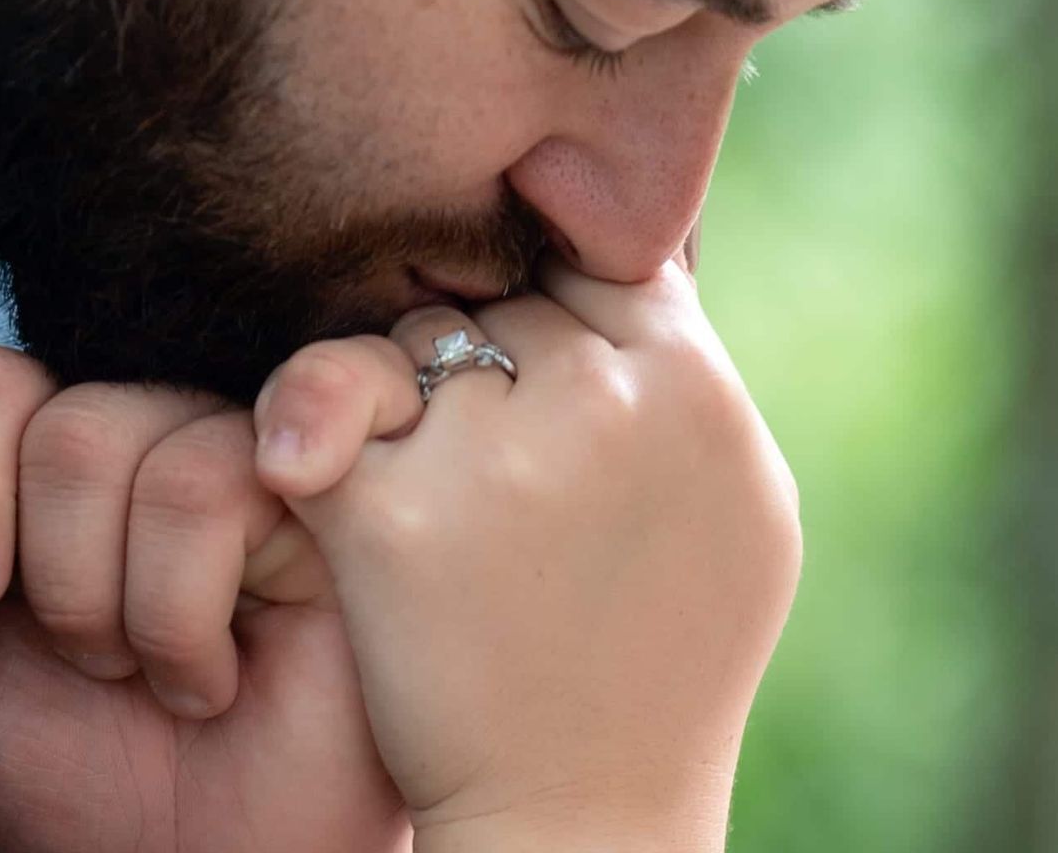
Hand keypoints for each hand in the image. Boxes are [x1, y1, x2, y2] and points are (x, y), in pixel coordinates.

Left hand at [0, 346, 411, 852]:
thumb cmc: (78, 775)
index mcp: (57, 463)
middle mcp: (157, 439)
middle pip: (64, 421)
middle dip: (52, 579)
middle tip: (94, 667)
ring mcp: (250, 459)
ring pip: (137, 445)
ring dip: (114, 604)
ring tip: (154, 674)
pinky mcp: (325, 498)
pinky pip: (217, 483)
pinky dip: (181, 612)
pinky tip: (218, 676)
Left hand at [256, 258, 803, 851]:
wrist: (588, 810)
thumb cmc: (672, 662)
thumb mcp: (745, 505)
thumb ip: (699, 381)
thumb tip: (650, 259)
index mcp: (695, 387)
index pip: (603, 266)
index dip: (564, 318)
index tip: (541, 379)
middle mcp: (602, 398)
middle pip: (505, 304)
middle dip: (490, 371)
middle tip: (498, 476)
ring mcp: (494, 450)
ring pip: (413, 343)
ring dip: (411, 405)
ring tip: (443, 512)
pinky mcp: (388, 510)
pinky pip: (322, 404)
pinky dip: (311, 439)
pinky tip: (323, 488)